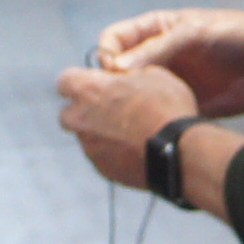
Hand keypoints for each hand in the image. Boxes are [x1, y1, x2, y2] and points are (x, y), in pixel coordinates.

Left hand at [54, 61, 201, 189]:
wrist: (178, 152)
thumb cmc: (165, 108)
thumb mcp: (154, 74)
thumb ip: (130, 74)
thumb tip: (127, 77)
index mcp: (87, 90)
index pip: (66, 79)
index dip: (83, 80)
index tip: (100, 83)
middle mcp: (79, 119)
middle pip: (69, 113)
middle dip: (85, 111)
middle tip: (113, 109)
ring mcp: (89, 147)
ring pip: (86, 136)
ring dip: (100, 132)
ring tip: (132, 132)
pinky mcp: (102, 169)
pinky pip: (102, 156)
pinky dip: (113, 152)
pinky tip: (136, 148)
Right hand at [86, 6, 243, 113]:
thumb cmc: (234, 35)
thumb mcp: (192, 32)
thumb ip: (155, 48)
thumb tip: (115, 68)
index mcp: (155, 30)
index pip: (114, 39)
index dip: (107, 54)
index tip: (115, 72)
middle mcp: (157, 55)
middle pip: (118, 70)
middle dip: (113, 83)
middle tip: (119, 99)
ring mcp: (169, 80)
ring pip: (134, 93)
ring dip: (129, 103)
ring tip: (134, 113)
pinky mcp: (183, 104)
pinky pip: (157, 111)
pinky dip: (149, 118)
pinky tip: (152, 123)